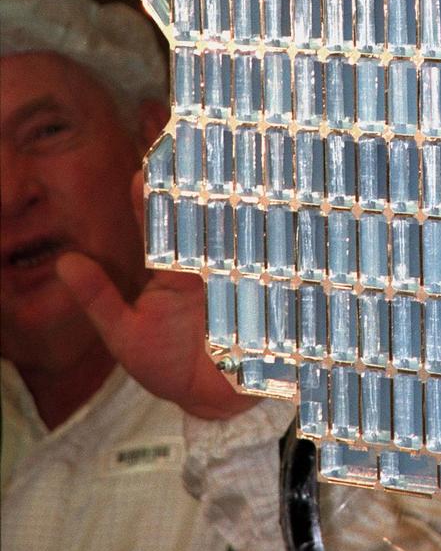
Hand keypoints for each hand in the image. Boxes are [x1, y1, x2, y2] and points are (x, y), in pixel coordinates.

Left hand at [56, 172, 251, 419]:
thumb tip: (65, 261)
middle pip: (202, 212)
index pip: (160, 223)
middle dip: (198, 180)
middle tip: (192, 146)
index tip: (143, 170)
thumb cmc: (168, 369)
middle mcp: (206, 262)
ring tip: (231, 165)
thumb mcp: (126, 337)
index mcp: (173, 269)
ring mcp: (237, 272)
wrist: (216, 403)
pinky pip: (265, 256)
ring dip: (234, 196)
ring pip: (234, 225)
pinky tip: (266, 207)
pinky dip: (266, 233)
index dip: (151, 196)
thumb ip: (99, 299)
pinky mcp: (264, 286)